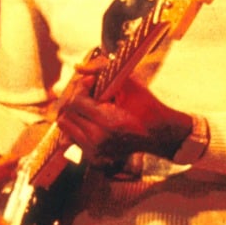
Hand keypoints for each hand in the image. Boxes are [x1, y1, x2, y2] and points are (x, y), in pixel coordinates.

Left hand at [55, 79, 192, 166]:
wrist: (159, 134)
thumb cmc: (147, 106)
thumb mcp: (128, 83)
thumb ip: (101, 70)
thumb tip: (78, 67)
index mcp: (108, 122)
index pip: (75, 102)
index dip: (81, 87)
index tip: (92, 82)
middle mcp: (98, 140)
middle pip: (67, 114)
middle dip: (76, 99)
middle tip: (91, 93)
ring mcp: (95, 151)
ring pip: (66, 126)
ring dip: (75, 112)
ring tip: (90, 106)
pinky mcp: (94, 157)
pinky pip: (72, 137)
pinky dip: (78, 126)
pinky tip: (93, 120)